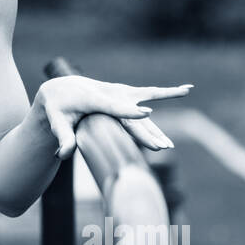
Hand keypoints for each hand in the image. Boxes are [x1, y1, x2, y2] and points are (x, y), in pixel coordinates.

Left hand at [36, 76, 192, 159]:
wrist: (61, 89)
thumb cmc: (58, 108)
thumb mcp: (56, 121)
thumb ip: (63, 137)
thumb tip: (62, 155)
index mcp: (92, 99)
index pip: (113, 107)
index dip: (130, 112)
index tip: (147, 114)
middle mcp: (109, 93)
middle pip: (133, 112)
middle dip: (148, 130)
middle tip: (163, 147)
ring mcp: (120, 92)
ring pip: (147, 98)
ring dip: (167, 99)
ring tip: (187, 95)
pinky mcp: (126, 93)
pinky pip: (150, 93)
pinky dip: (168, 92)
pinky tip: (188, 89)